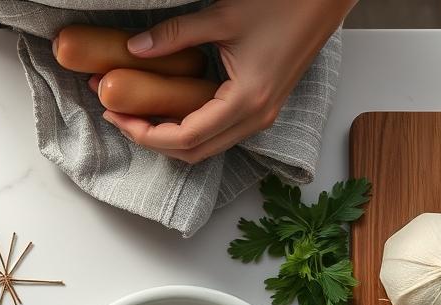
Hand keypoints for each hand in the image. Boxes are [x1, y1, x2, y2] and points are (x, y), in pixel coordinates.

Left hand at [104, 0, 355, 163]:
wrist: (325, 0)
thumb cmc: (285, 6)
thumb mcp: (222, 17)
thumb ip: (174, 35)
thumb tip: (134, 49)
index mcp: (247, 102)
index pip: (184, 139)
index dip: (144, 133)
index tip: (116, 115)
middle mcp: (256, 118)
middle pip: (193, 153)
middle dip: (151, 140)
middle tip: (118, 116)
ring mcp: (262, 116)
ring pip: (206, 147)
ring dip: (168, 137)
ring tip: (136, 113)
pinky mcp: (262, 107)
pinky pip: (219, 132)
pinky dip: (188, 128)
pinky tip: (166, 108)